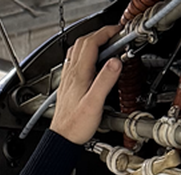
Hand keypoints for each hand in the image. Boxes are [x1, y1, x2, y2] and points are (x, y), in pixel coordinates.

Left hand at [50, 25, 122, 144]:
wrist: (63, 137)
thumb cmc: (76, 124)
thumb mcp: (95, 102)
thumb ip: (105, 80)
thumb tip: (115, 62)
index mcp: (79, 74)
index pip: (91, 43)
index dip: (105, 33)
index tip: (118, 31)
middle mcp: (71, 73)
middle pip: (83, 42)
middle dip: (99, 34)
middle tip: (114, 34)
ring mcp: (68, 77)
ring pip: (77, 50)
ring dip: (91, 41)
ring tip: (105, 43)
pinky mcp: (68, 84)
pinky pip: (74, 61)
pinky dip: (85, 53)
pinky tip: (91, 60)